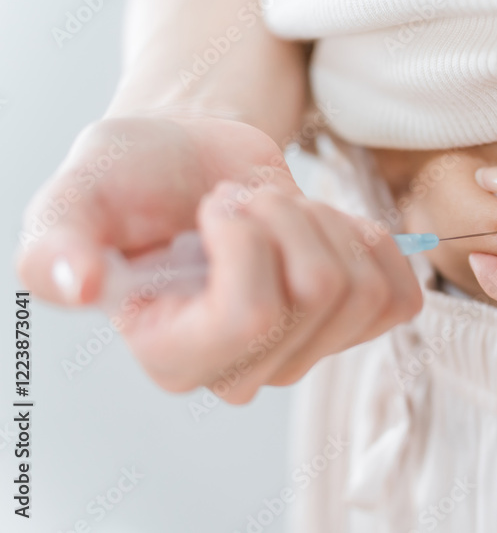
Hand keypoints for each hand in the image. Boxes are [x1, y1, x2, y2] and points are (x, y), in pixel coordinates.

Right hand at [18, 116, 421, 399]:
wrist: (194, 163)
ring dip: (325, 222)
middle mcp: (244, 371)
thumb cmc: (136, 180)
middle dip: (287, 215)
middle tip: (246, 202)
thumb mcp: (78, 197)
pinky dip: (371, 242)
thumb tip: (74, 285)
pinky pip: (401, 295)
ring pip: (364, 287)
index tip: (215, 206)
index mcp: (174, 356)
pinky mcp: (353, 323)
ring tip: (279, 212)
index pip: (252, 314)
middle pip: (320, 292)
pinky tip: (325, 229)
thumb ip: (56, 244)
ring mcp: (306, 353)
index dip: (248, 236)